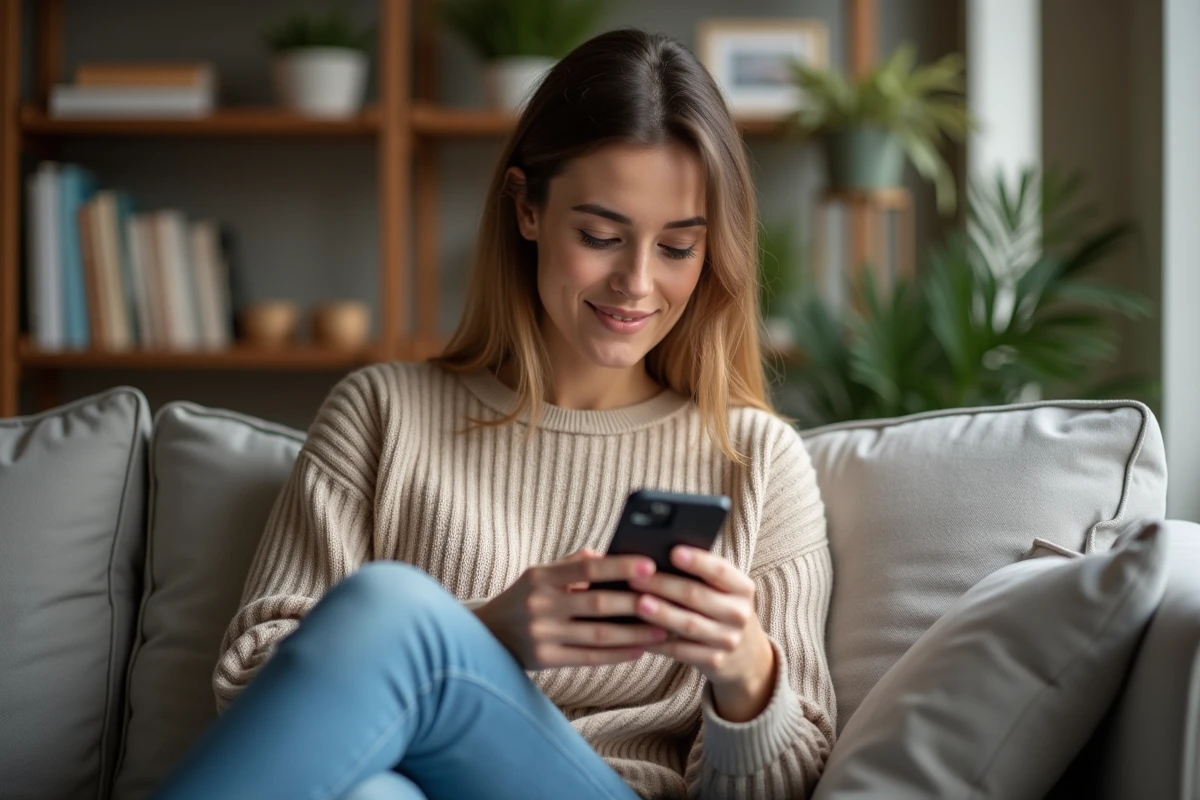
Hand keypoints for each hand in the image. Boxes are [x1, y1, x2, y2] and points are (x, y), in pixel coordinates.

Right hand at [474, 549, 668, 669]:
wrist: (486, 635)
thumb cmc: (524, 599)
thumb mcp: (539, 575)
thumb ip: (573, 565)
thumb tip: (612, 555)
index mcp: (541, 576)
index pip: (587, 567)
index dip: (620, 566)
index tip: (651, 565)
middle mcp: (539, 604)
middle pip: (598, 603)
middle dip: (636, 603)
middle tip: (668, 601)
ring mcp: (541, 634)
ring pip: (599, 634)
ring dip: (635, 633)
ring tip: (662, 630)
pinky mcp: (544, 659)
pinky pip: (589, 657)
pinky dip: (617, 654)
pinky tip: (639, 650)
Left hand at [628, 546, 775, 721]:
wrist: (747, 656)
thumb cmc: (722, 610)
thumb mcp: (724, 592)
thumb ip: (701, 575)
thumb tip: (659, 557)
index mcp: (742, 588)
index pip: (720, 570)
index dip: (697, 561)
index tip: (673, 552)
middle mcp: (739, 614)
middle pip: (697, 596)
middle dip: (664, 585)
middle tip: (636, 577)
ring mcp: (728, 640)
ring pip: (688, 624)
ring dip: (661, 613)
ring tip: (637, 603)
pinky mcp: (714, 661)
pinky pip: (680, 650)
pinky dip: (658, 641)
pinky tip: (639, 632)